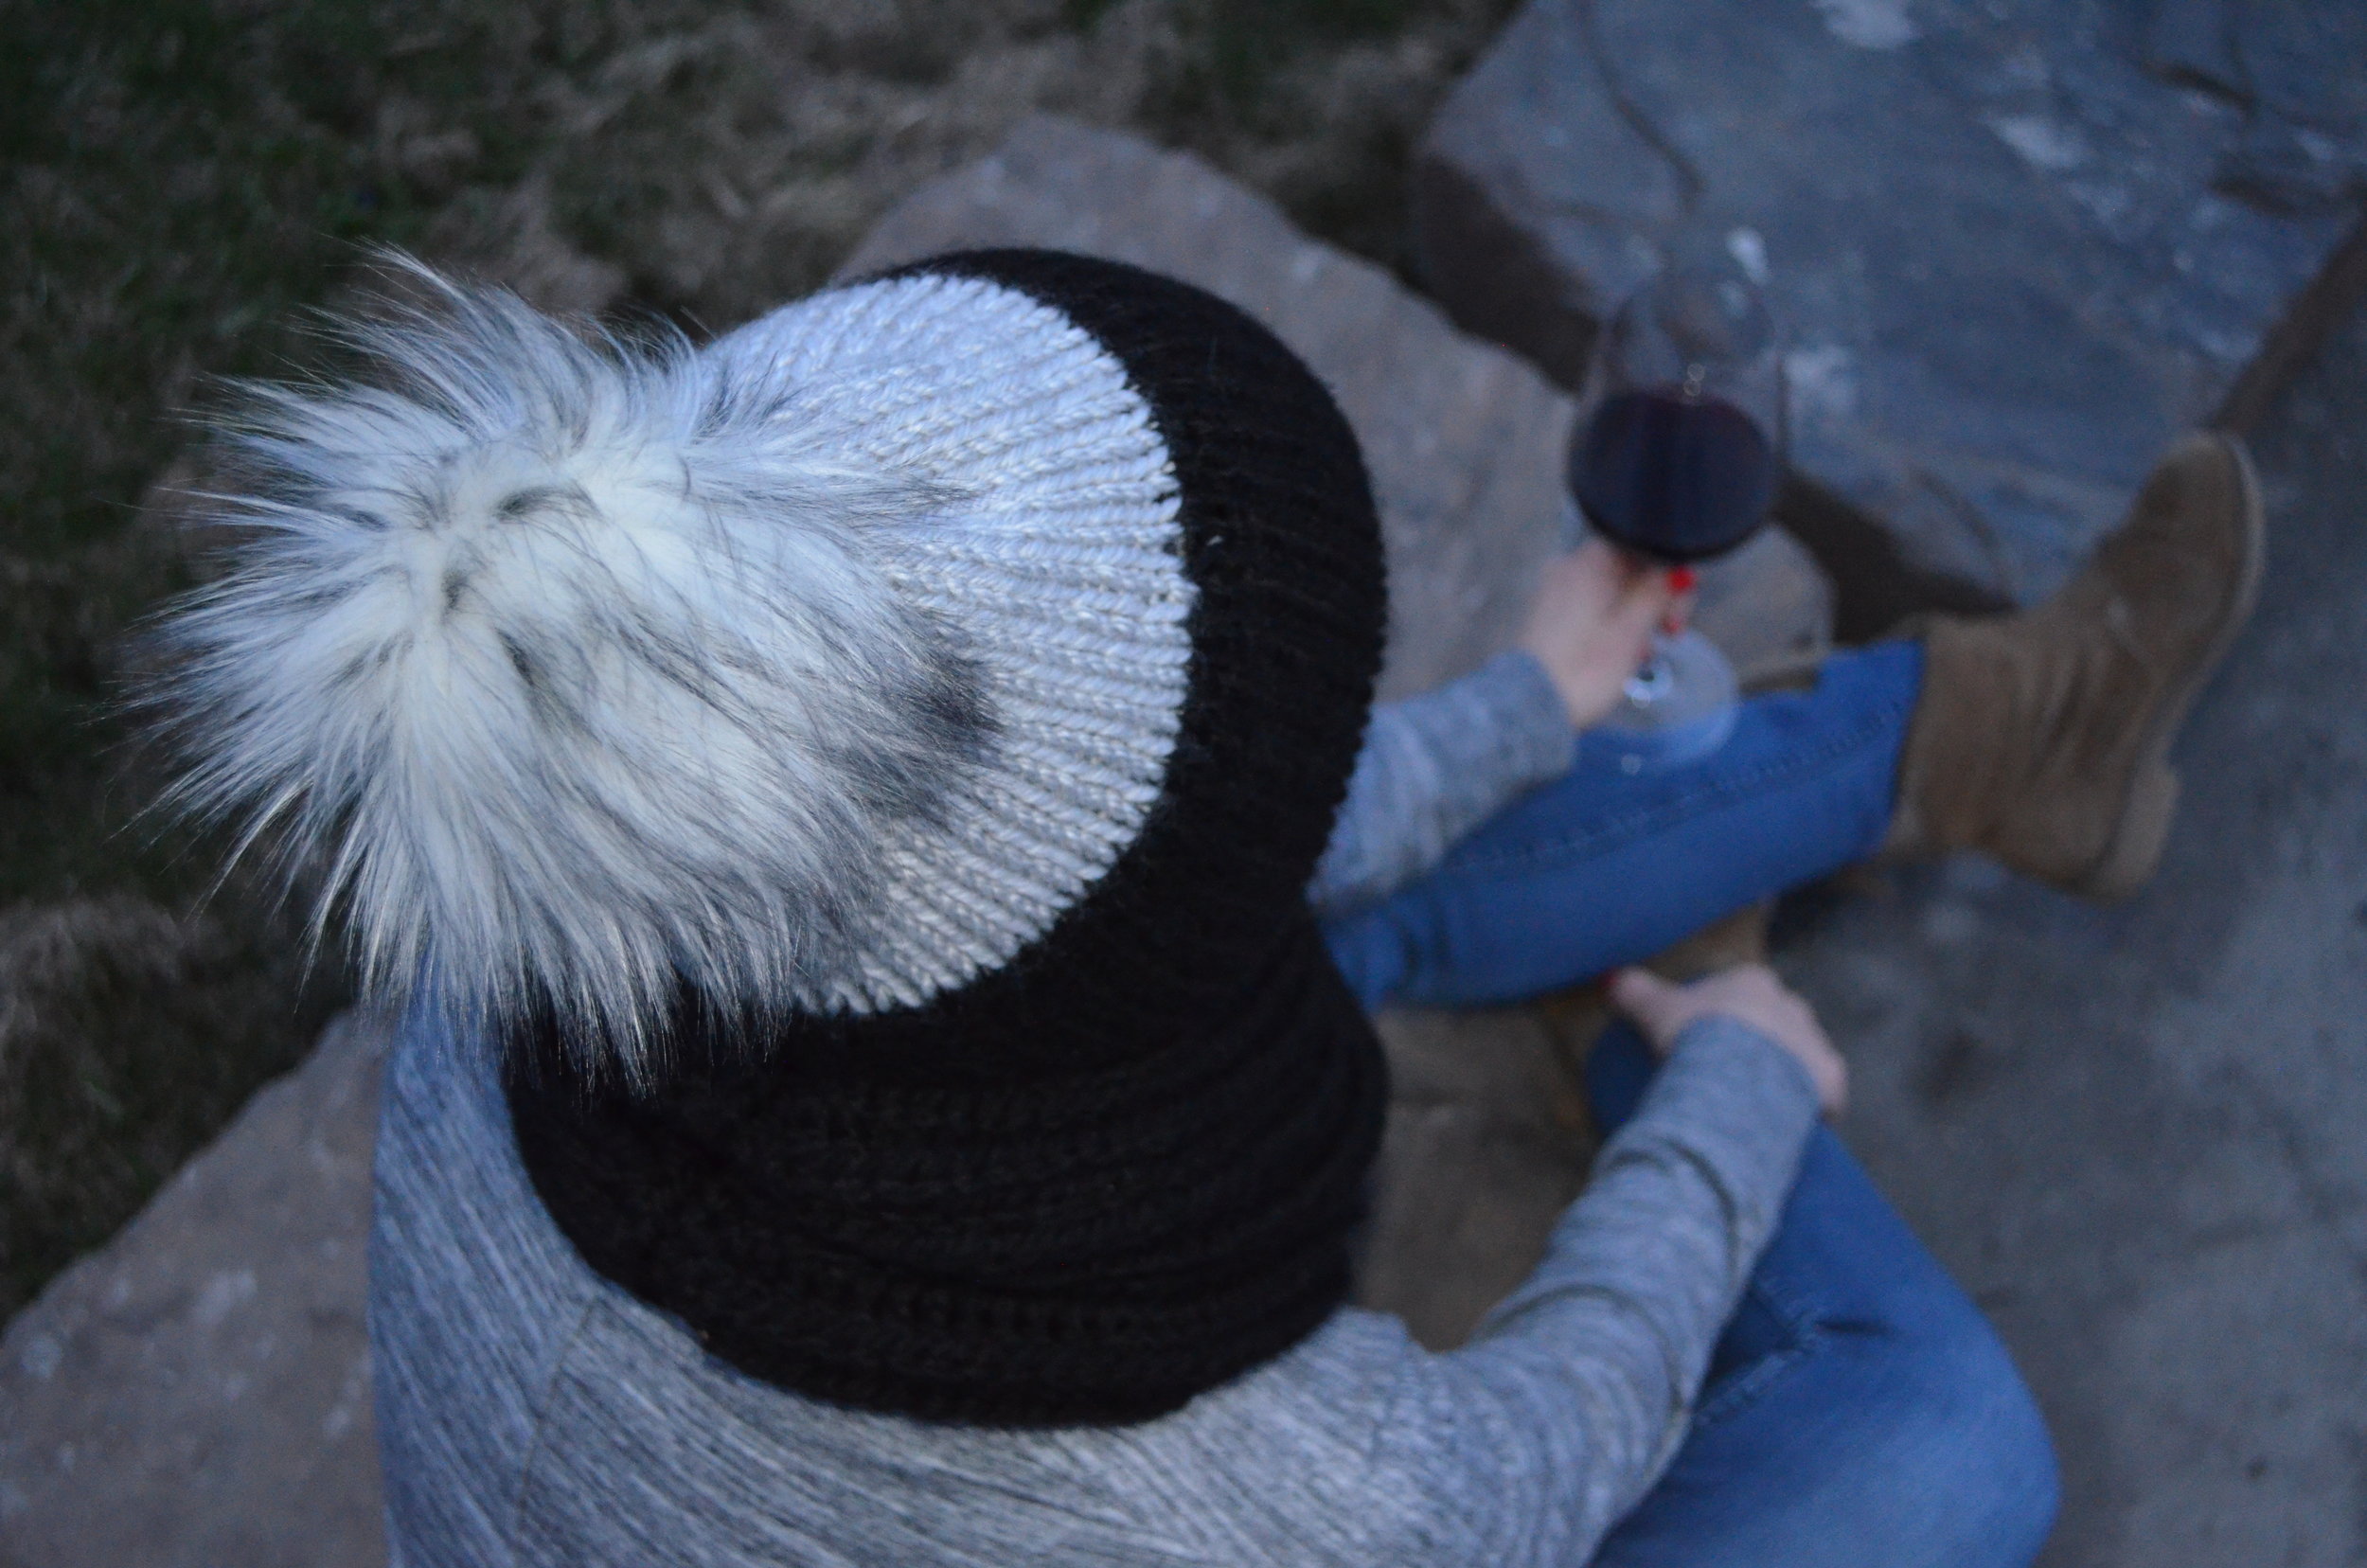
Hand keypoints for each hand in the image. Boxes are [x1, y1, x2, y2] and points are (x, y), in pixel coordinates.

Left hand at [1518, 541, 1686, 729]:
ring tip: (1643, 653)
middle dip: (1657, 601)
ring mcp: (1558, 593)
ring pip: (1615, 594)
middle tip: (1671, 632)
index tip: (1681, 605)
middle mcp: (1569, 569)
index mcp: (1588, 562)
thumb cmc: (1582, 671)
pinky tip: (1624, 656)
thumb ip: (1658, 593)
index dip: (1671, 574)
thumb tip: (1678, 572)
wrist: (1532, 708)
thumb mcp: (1632, 629)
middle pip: (1631, 570)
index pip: (1643, 547)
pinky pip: (1596, 612)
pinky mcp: (1553, 619)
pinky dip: (1615, 628)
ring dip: (1639, 619)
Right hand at [1608, 963, 1847, 1115]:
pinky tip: (1788, 1125)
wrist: (1735, 1078)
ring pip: (1802, 1055)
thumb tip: (1613, 980)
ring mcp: (1815, 1043)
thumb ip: (1636, 992)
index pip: (1743, 992)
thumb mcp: (1655, 1010)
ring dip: (1785, 1072)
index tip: (1706, 1039)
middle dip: (1760, 1041)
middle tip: (1728, 1071)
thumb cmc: (1694, 1035)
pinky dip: (1809, 1108)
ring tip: (1754, 1101)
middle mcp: (1791, 1005)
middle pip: (1776, 1021)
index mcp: (1753, 982)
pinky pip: (1823, 1096)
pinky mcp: (1831, 1082)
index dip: (1724, 1015)